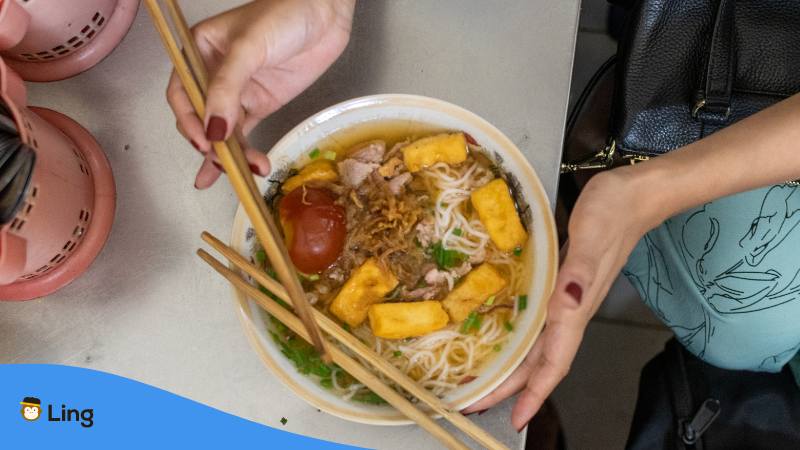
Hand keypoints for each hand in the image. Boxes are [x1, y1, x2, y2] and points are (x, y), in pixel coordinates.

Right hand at [166, 0, 355, 187]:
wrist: (326, 12)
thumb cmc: (284, 13)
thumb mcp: (249, 47)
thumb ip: (227, 87)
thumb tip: (214, 128)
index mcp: (199, 51)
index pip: (181, 94)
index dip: (189, 121)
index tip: (206, 141)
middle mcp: (214, 74)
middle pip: (200, 117)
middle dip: (209, 143)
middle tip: (224, 162)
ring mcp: (238, 90)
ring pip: (223, 131)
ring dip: (230, 155)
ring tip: (242, 173)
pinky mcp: (260, 103)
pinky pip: (245, 133)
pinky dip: (246, 153)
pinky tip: (250, 169)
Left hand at [463, 167, 664, 430]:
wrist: (634, 194)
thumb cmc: (613, 213)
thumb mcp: (592, 238)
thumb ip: (578, 271)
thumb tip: (567, 301)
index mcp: (575, 307)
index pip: (554, 361)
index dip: (536, 392)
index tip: (515, 418)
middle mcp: (570, 310)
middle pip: (539, 361)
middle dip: (510, 387)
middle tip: (474, 403)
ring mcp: (566, 297)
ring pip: (536, 344)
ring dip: (512, 367)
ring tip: (482, 381)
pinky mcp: (561, 282)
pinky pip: (537, 321)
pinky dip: (518, 337)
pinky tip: (502, 336)